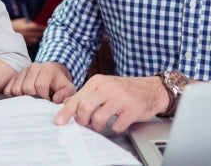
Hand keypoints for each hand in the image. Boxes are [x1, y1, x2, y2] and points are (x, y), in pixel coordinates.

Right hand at [3, 61, 75, 103]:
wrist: (53, 74)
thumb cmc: (60, 84)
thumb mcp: (68, 89)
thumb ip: (66, 94)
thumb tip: (56, 100)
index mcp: (47, 69)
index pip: (40, 85)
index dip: (43, 97)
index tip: (48, 102)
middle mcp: (34, 67)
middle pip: (26, 88)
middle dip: (33, 99)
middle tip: (40, 102)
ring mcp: (23, 71)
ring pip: (16, 89)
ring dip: (23, 99)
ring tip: (32, 100)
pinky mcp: (15, 76)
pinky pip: (8, 90)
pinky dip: (14, 97)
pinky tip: (24, 98)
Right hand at [11, 18, 45, 43]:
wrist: (7, 31)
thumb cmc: (16, 24)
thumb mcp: (23, 21)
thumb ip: (31, 22)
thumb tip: (38, 23)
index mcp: (27, 27)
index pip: (38, 27)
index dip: (43, 27)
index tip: (47, 26)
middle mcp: (27, 33)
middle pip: (39, 34)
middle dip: (43, 32)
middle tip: (47, 31)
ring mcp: (26, 38)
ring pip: (37, 39)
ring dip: (39, 37)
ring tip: (42, 35)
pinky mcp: (25, 42)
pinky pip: (33, 42)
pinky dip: (35, 40)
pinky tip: (35, 38)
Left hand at [54, 75, 169, 133]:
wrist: (151, 89)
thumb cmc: (125, 90)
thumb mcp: (103, 87)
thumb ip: (85, 95)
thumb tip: (66, 104)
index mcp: (98, 81)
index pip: (77, 98)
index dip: (66, 112)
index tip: (59, 122)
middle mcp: (108, 87)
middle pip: (85, 108)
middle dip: (83, 121)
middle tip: (87, 124)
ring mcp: (121, 98)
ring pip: (98, 118)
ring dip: (98, 126)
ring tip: (102, 124)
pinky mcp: (133, 109)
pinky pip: (117, 126)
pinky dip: (115, 128)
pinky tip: (118, 122)